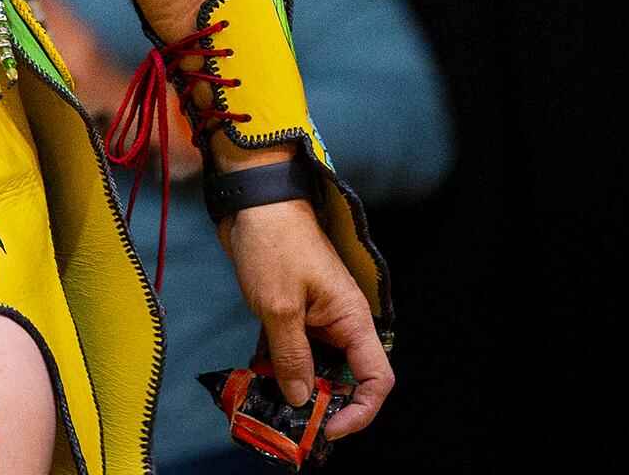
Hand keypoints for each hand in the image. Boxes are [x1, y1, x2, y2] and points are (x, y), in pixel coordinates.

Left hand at [215, 197, 392, 440]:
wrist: (252, 200)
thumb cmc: (274, 245)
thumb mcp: (279, 305)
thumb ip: (291, 355)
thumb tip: (302, 399)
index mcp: (352, 320)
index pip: (376, 379)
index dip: (360, 410)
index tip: (328, 428)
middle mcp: (341, 323)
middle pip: (345, 378)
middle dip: (322, 403)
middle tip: (289, 421)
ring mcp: (316, 318)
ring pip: (315, 366)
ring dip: (295, 385)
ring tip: (266, 404)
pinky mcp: (293, 312)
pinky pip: (293, 350)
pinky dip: (277, 365)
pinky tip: (254, 378)